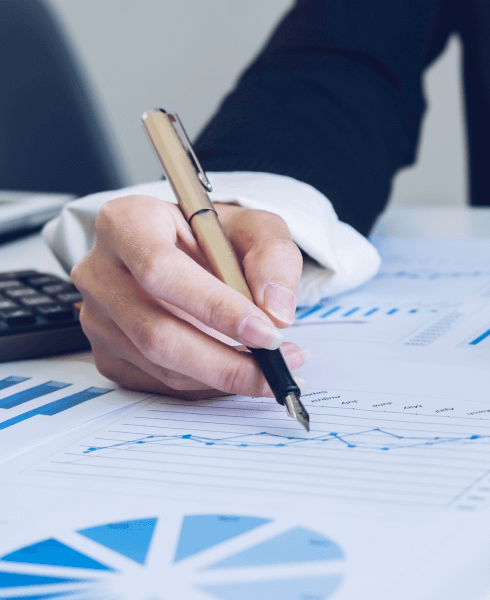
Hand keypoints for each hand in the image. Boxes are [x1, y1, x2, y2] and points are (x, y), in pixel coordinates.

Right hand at [71, 196, 308, 397]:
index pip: (161, 271)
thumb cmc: (217, 236)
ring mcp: (97, 317)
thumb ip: (272, 256)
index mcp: (127, 223)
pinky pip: (159, 381)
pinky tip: (238, 368)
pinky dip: (207, 384)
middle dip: (225, 361)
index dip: (215, 308)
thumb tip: (276, 312)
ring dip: (223, 375)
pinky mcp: (106, 352)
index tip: (266, 333)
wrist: (189, 250)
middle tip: (276, 365)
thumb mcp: (255, 226)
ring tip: (271, 369)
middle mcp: (100, 271)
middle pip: (156, 332)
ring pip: (160, 364)